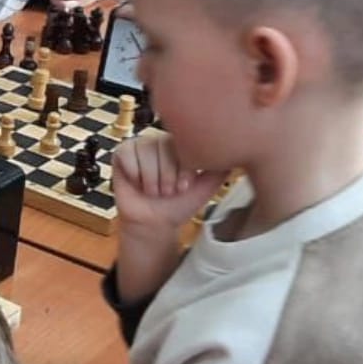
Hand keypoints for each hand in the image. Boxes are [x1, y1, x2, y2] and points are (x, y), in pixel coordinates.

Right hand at [113, 132, 224, 303]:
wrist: (156, 223)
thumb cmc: (180, 204)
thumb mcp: (207, 185)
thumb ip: (222, 168)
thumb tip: (240, 151)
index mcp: (181, 144)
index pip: (182, 145)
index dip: (183, 170)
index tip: (184, 188)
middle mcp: (161, 140)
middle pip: (163, 148)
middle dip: (166, 177)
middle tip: (167, 191)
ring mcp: (141, 144)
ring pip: (146, 153)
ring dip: (151, 180)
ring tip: (154, 191)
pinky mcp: (122, 153)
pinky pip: (127, 155)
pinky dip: (135, 174)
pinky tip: (139, 184)